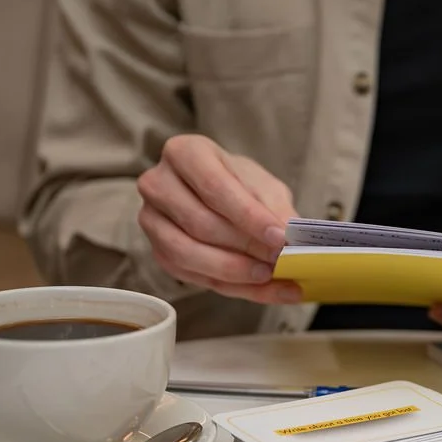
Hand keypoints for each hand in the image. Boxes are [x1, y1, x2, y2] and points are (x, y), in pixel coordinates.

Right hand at [136, 134, 302, 302]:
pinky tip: (262, 288)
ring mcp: (151, 219)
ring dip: (235, 271)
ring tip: (270, 275)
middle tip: (281, 261)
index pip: (214, 186)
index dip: (248, 216)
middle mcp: (158, 183)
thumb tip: (289, 238)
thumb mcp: (264, 187)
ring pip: (188, 254)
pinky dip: (232, 286)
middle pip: (200, 223)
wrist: (219, 195)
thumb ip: (275, 208)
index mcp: (185, 153)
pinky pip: (192, 276)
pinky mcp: (158, 251)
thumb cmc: (240, 184)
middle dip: (245, 247)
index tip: (279, 237)